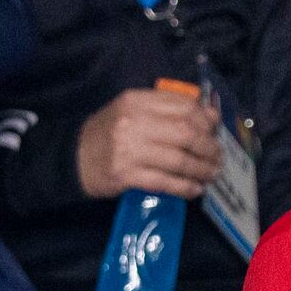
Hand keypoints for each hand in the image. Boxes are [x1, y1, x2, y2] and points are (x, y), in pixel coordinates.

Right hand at [76, 87, 222, 200]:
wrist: (73, 158)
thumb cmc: (108, 133)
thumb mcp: (132, 110)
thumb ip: (167, 109)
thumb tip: (209, 115)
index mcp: (137, 101)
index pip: (182, 107)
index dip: (205, 120)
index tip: (215, 130)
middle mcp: (133, 123)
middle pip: (185, 133)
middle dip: (208, 147)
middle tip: (217, 157)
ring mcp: (129, 150)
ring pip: (178, 160)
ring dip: (201, 170)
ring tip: (211, 174)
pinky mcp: (125, 175)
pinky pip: (164, 182)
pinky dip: (184, 187)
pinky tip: (195, 190)